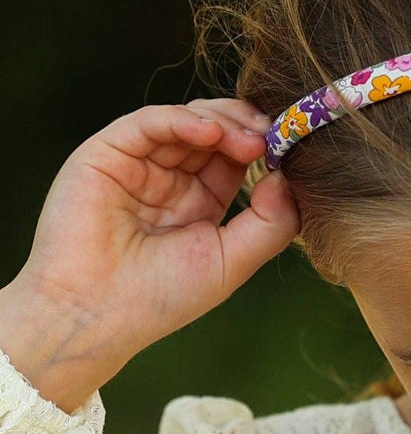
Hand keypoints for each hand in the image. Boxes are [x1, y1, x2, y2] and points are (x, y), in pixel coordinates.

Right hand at [11, 99, 298, 372]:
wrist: (96, 314)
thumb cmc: (162, 296)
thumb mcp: (233, 261)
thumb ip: (271, 222)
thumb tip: (287, 178)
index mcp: (200, 201)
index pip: (236, 157)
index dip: (264, 148)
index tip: (291, 149)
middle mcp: (170, 178)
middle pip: (216, 130)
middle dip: (249, 128)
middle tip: (274, 137)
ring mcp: (139, 164)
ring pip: (187, 119)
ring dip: (225, 122)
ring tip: (250, 140)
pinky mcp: (107, 154)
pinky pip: (148, 123)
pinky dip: (182, 120)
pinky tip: (211, 132)